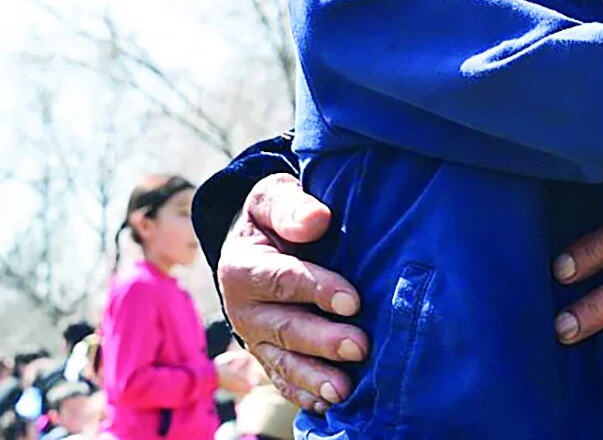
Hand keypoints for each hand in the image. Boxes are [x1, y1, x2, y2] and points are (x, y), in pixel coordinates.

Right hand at [217, 173, 366, 412]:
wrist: (258, 242)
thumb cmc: (276, 216)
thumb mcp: (274, 197)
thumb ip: (290, 206)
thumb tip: (316, 219)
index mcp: (243, 266)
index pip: (283, 279)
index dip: (317, 289)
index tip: (352, 301)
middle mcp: (243, 309)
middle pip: (284, 328)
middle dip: (322, 341)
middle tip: (359, 347)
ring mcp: (255, 338)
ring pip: (283, 363)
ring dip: (314, 378)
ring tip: (344, 390)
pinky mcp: (268, 356)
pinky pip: (282, 380)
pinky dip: (304, 395)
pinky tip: (328, 406)